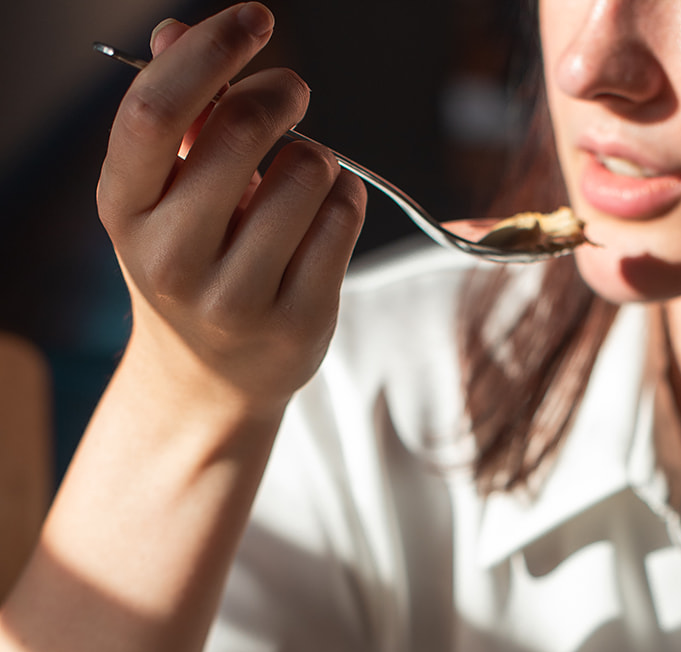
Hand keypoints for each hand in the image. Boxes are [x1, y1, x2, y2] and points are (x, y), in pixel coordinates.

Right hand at [97, 4, 365, 416]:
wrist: (209, 379)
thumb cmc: (191, 260)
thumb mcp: (164, 193)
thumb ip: (178, 115)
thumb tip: (175, 29)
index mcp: (126, 209)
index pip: (156, 111)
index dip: (209, 51)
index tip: (254, 20)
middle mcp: (172, 259)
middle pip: (241, 132)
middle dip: (280, 94)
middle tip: (293, 95)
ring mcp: (235, 299)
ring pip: (304, 174)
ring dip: (317, 156)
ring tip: (303, 176)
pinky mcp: (296, 323)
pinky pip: (341, 222)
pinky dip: (347, 197)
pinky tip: (328, 210)